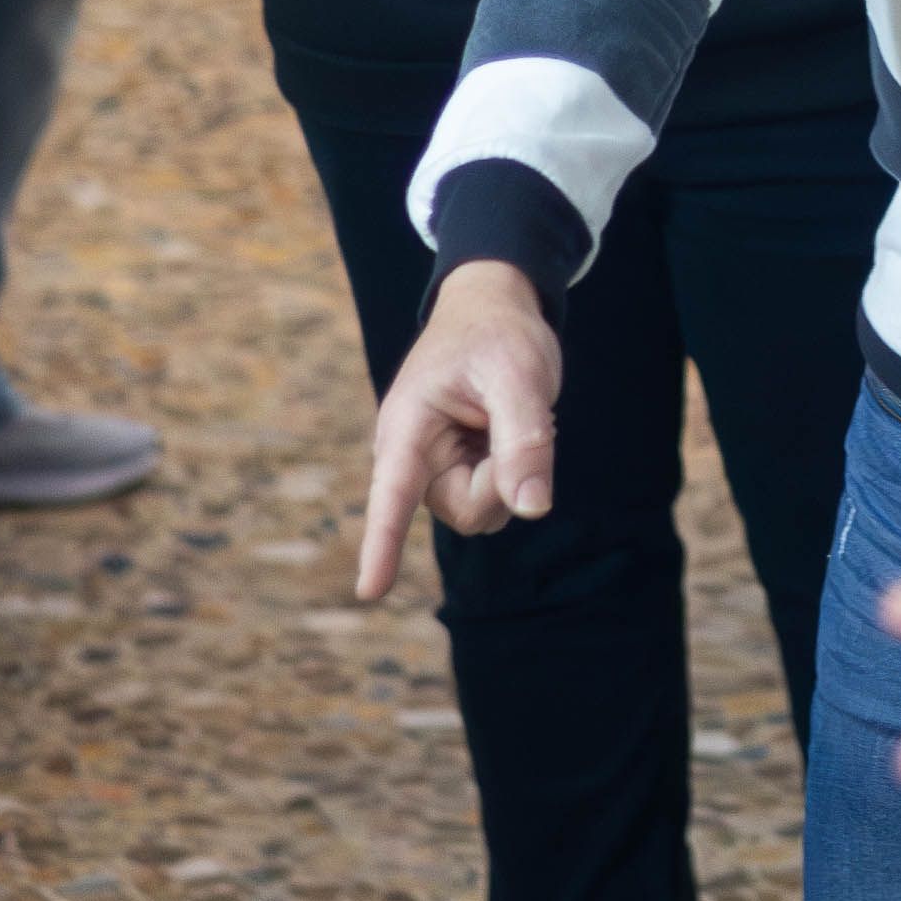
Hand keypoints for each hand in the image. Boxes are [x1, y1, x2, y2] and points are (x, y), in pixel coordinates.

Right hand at [354, 260, 559, 597]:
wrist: (493, 307)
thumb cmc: (498, 333)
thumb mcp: (519, 376)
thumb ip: (524, 440)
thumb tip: (531, 509)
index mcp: (407, 428)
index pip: (393, 496)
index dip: (382, 544)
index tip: (369, 593)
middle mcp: (412, 456)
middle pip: (469, 511)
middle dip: (505, 480)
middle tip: (516, 421)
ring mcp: (434, 468)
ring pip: (485, 509)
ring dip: (511, 473)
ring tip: (506, 418)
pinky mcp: (455, 471)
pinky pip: (495, 496)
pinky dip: (513, 470)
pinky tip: (505, 429)